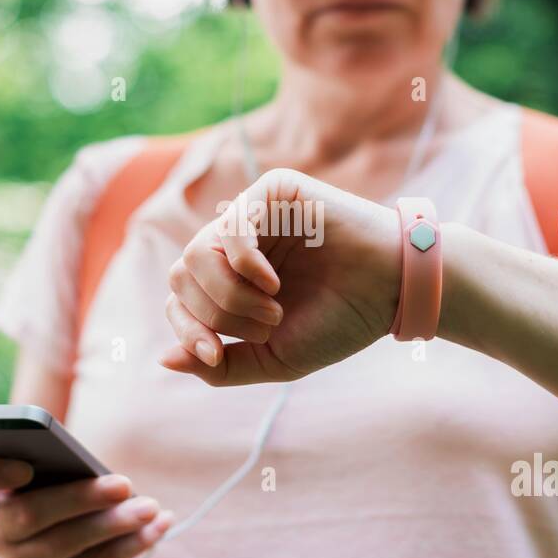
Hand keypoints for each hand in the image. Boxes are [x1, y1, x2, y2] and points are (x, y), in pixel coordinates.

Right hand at [0, 455, 173, 557]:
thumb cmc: (57, 495)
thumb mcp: (51, 473)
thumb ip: (57, 457)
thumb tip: (90, 462)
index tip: (25, 467)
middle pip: (28, 513)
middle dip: (80, 498)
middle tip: (124, 483)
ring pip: (65, 544)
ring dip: (114, 524)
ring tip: (150, 508)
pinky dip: (131, 546)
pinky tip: (158, 527)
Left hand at [159, 167, 401, 385]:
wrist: (392, 293)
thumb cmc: (340, 322)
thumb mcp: (274, 358)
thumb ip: (221, 365)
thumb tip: (165, 360)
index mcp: (232, 279)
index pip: (178, 299)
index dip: (187, 330)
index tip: (214, 354)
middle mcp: (236, 245)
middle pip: (179, 277)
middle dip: (215, 314)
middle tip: (264, 326)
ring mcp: (252, 215)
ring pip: (196, 253)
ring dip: (230, 294)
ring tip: (272, 307)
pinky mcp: (272, 192)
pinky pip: (229, 226)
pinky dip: (243, 264)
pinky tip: (273, 283)